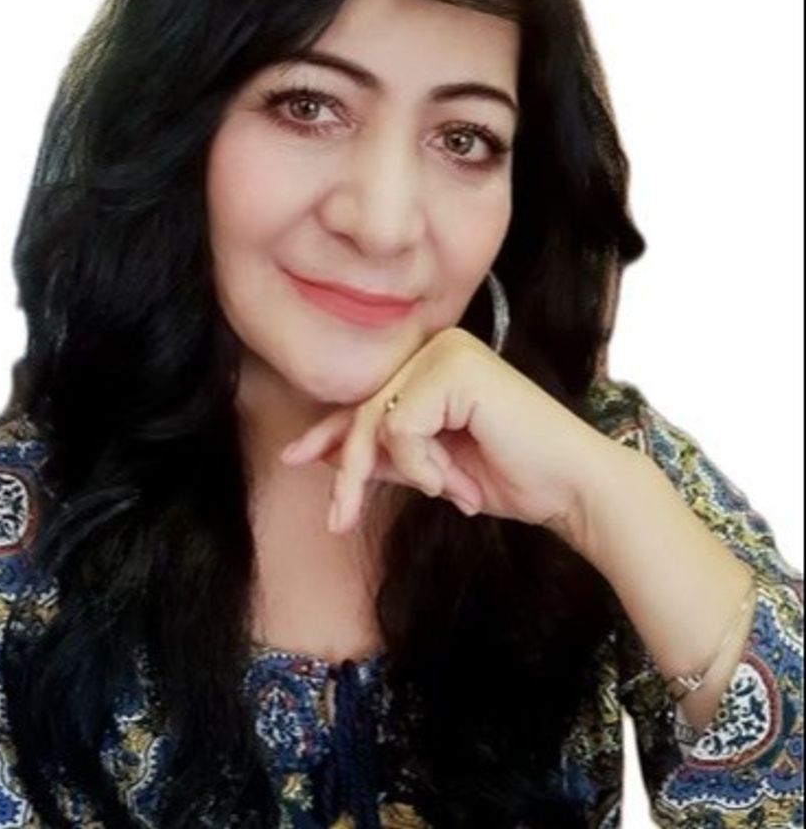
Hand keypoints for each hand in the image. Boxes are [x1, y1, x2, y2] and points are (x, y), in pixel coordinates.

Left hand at [278, 327, 628, 546]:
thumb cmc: (514, 477)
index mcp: (437, 365)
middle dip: (349, 470)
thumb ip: (387, 456)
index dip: (330, 435)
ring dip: (408, 473)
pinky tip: (456, 480)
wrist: (573, 488)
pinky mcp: (455, 369)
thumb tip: (327, 455)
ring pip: (376, 420)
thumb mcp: (434, 470)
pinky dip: (422, 466)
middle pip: (365, 411)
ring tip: (448, 491)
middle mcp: (440, 347)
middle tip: (340, 521)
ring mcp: (448, 353)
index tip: (294, 458)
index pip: (369, 400)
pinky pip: (400, 426)